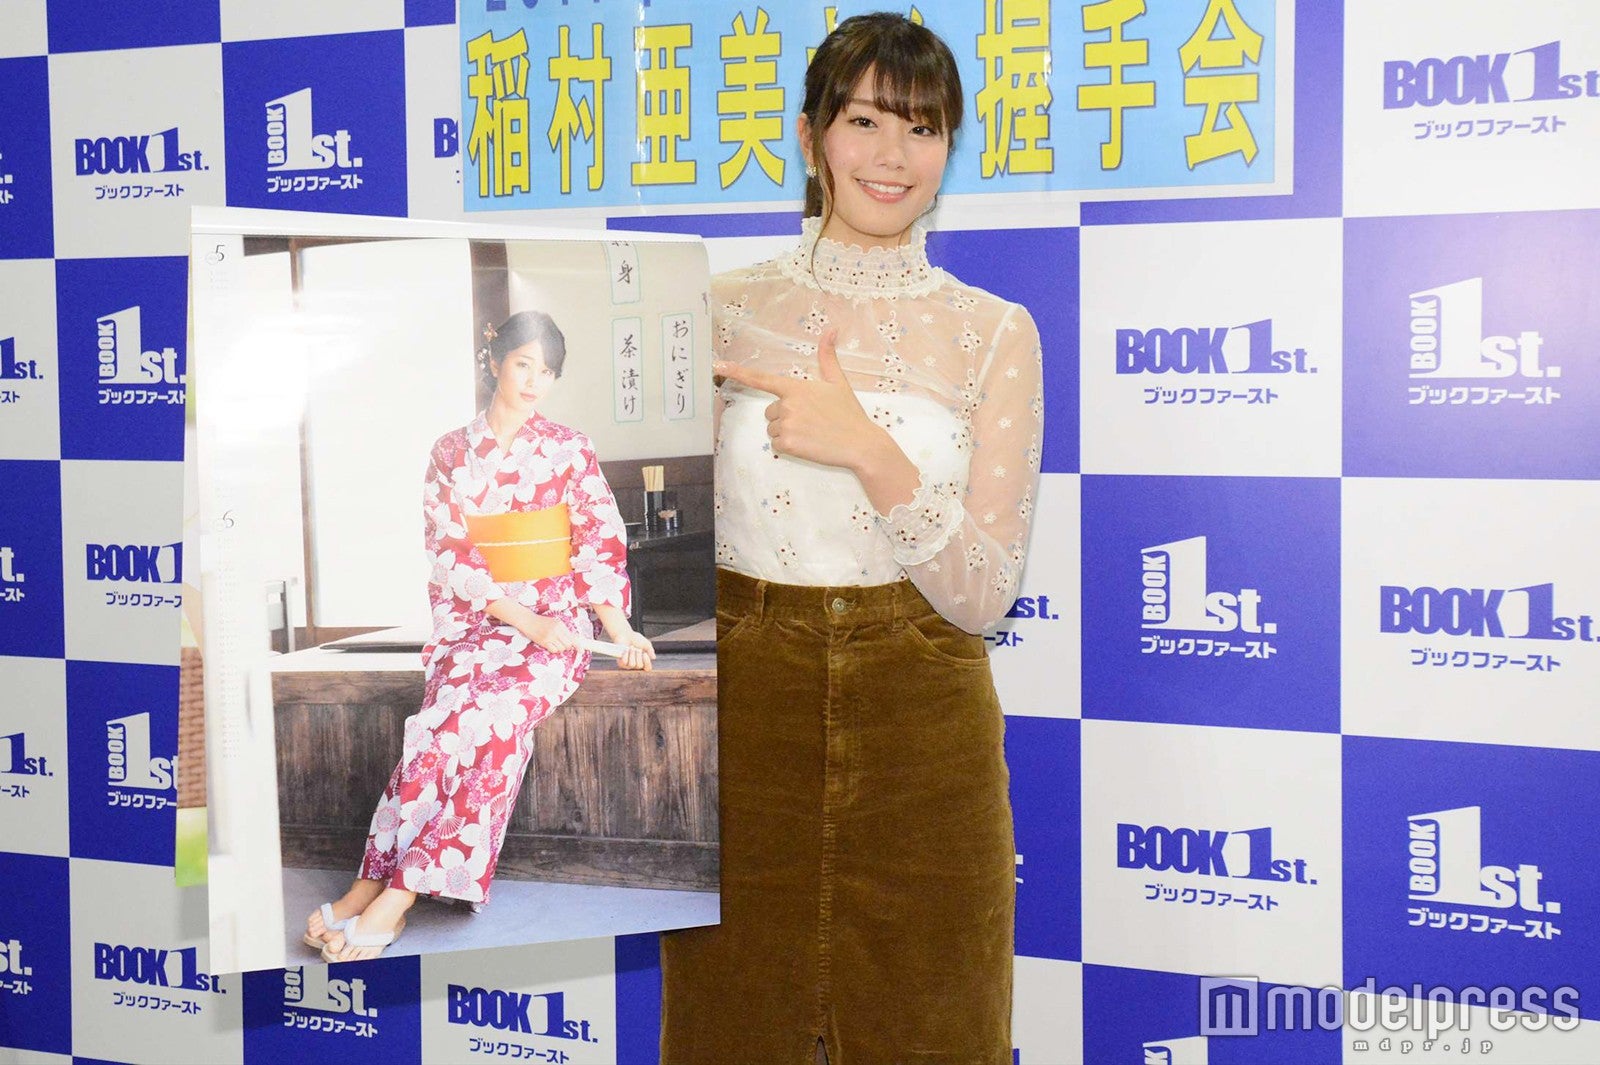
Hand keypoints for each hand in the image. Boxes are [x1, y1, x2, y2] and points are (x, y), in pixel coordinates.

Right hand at [522, 614, 578, 652]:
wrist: (528, 621)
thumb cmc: (541, 622)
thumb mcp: (554, 622)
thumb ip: (563, 630)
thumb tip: (574, 639)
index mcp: (561, 625)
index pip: (572, 637)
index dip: (578, 645)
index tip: (581, 651)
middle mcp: (557, 630)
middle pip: (568, 645)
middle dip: (567, 647)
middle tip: (562, 645)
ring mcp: (550, 636)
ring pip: (561, 648)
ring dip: (559, 649)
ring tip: (554, 643)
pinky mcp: (544, 641)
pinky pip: (553, 650)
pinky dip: (553, 650)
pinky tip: (549, 645)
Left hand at [615, 630, 655, 670]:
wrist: (625, 634)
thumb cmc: (636, 639)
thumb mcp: (646, 643)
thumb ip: (650, 650)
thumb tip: (653, 658)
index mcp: (644, 661)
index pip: (647, 668)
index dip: (647, 663)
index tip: (645, 654)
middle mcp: (636, 664)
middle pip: (639, 666)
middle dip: (638, 655)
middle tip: (637, 648)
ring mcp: (628, 664)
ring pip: (632, 664)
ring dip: (632, 654)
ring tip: (631, 647)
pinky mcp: (621, 662)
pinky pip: (624, 663)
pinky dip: (626, 655)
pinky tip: (626, 649)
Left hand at [715, 330, 884, 472]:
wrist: (861, 443)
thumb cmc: (849, 413)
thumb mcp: (838, 382)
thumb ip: (827, 356)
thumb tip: (831, 328)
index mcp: (796, 387)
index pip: (761, 378)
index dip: (737, 372)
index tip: (717, 366)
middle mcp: (787, 404)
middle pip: (769, 412)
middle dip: (784, 417)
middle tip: (810, 421)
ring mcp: (787, 424)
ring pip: (772, 430)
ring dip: (786, 433)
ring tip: (811, 433)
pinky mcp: (789, 444)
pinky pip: (777, 445)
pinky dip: (789, 447)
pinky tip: (808, 444)